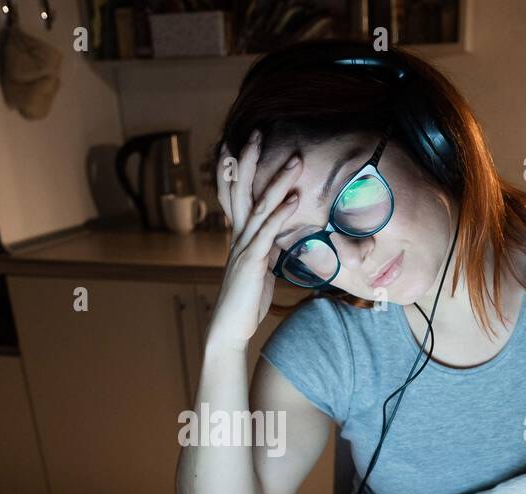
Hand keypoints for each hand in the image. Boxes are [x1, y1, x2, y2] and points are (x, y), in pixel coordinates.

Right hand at [207, 130, 303, 349]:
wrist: (230, 329)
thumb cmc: (246, 302)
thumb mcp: (259, 271)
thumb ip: (265, 251)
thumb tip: (276, 241)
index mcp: (238, 237)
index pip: (235, 195)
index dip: (236, 169)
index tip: (239, 143)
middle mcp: (238, 237)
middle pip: (241, 190)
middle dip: (249, 160)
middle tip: (257, 132)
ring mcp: (244, 247)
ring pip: (260, 206)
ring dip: (278, 180)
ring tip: (295, 159)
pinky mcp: (253, 261)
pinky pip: (268, 232)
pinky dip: (281, 213)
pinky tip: (292, 198)